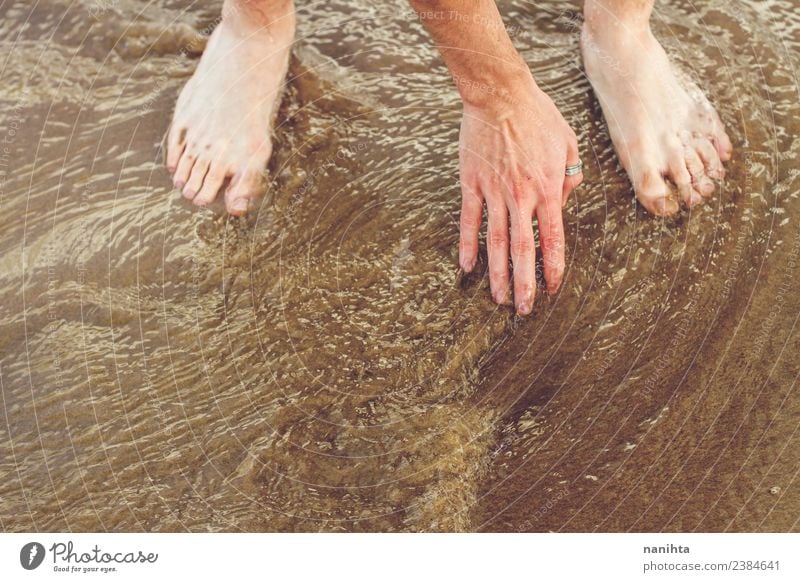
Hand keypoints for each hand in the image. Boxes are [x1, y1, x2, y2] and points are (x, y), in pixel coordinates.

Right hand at [457, 76, 581, 314]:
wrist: (500, 95)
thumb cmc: (538, 116)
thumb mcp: (569, 143)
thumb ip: (571, 178)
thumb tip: (563, 203)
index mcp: (549, 189)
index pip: (553, 239)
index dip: (553, 268)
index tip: (552, 289)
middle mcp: (521, 196)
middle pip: (523, 249)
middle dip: (525, 283)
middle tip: (523, 310)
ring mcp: (494, 192)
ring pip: (496, 242)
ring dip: (498, 274)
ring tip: (499, 299)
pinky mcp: (471, 184)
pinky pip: (469, 220)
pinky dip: (468, 245)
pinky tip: (467, 268)